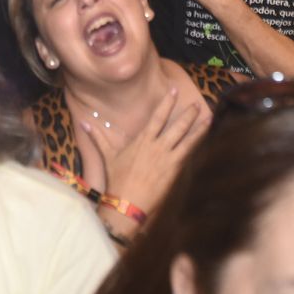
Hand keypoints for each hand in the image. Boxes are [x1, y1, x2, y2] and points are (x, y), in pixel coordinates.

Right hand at [77, 87, 208, 219]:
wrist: (127, 202)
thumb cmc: (117, 179)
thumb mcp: (108, 156)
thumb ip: (98, 137)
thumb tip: (84, 123)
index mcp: (143, 140)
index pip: (158, 116)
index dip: (167, 103)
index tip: (175, 91)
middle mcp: (157, 146)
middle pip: (176, 125)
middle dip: (188, 114)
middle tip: (197, 104)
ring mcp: (168, 158)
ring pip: (187, 139)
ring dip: (199, 128)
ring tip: (208, 117)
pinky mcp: (174, 171)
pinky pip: (189, 155)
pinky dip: (197, 145)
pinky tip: (205, 140)